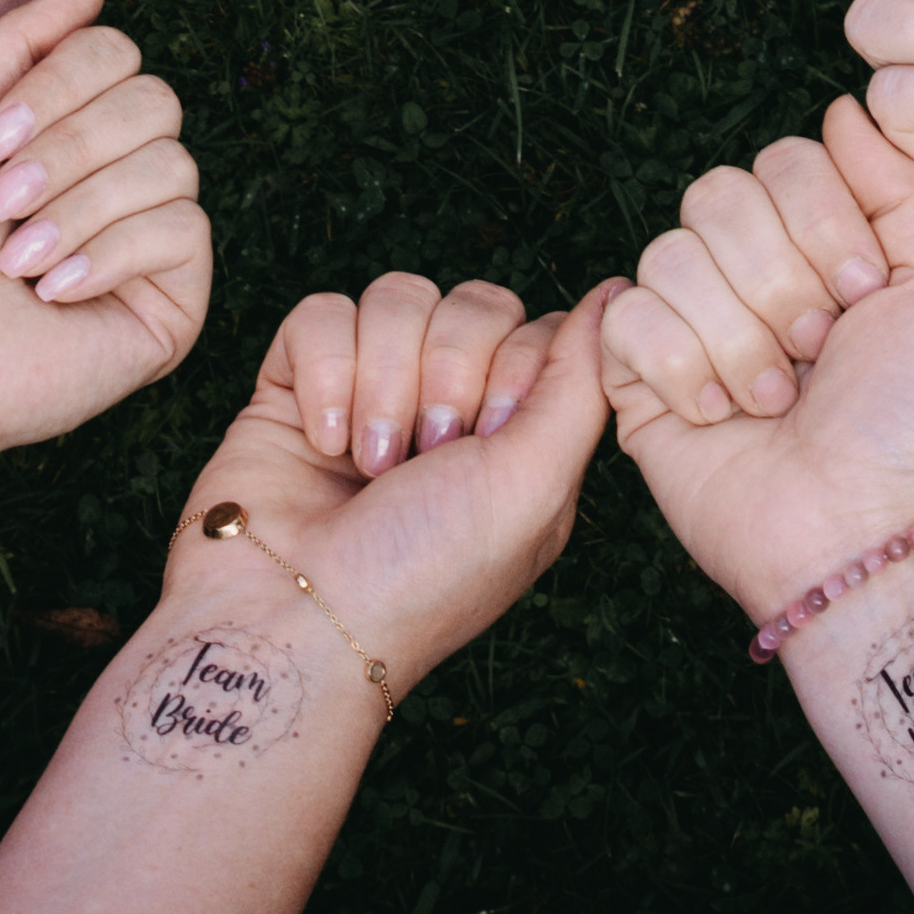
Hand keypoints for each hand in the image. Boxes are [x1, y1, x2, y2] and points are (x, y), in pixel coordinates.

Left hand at [0, 0, 212, 467]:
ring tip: (15, 260)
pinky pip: (182, 229)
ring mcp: (157, 231)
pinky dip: (108, 253)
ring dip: (78, 208)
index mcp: (76, 120)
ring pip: (170, 164)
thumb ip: (22, 30)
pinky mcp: (178, 293)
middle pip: (154, 100)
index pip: (118, 53)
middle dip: (67, 150)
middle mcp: (126, 168)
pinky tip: (53, 291)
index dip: (58, 86)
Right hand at [163, 273, 612, 679]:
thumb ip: (581, 382)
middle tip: (425, 454)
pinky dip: (324, 374)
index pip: (539, 326)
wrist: (294, 621)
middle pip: (472, 302)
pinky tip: (321, 440)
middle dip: (446, 374)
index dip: (513, 363)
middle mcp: (448, 405)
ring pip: (397, 297)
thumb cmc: (423, 574)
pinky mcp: (297, 383)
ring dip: (384, 381)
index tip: (489, 438)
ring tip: (368, 462)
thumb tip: (619, 291)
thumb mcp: (534, 487)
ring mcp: (372, 389)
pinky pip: (321, 314)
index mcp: (515, 435)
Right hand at [602, 98, 913, 624]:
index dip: (821, 222)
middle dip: (780, 282)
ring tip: (774, 397)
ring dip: (738, 339)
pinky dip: (686, 370)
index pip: (782, 159)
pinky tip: (720, 415)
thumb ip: (902, 188)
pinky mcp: (631, 370)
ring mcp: (681, 314)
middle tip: (815, 351)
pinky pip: (629, 315)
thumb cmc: (909, 420)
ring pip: (672, 254)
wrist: (856, 526)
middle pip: (717, 193)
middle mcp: (740, 266)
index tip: (862, 294)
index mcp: (810, 238)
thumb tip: (844, 105)